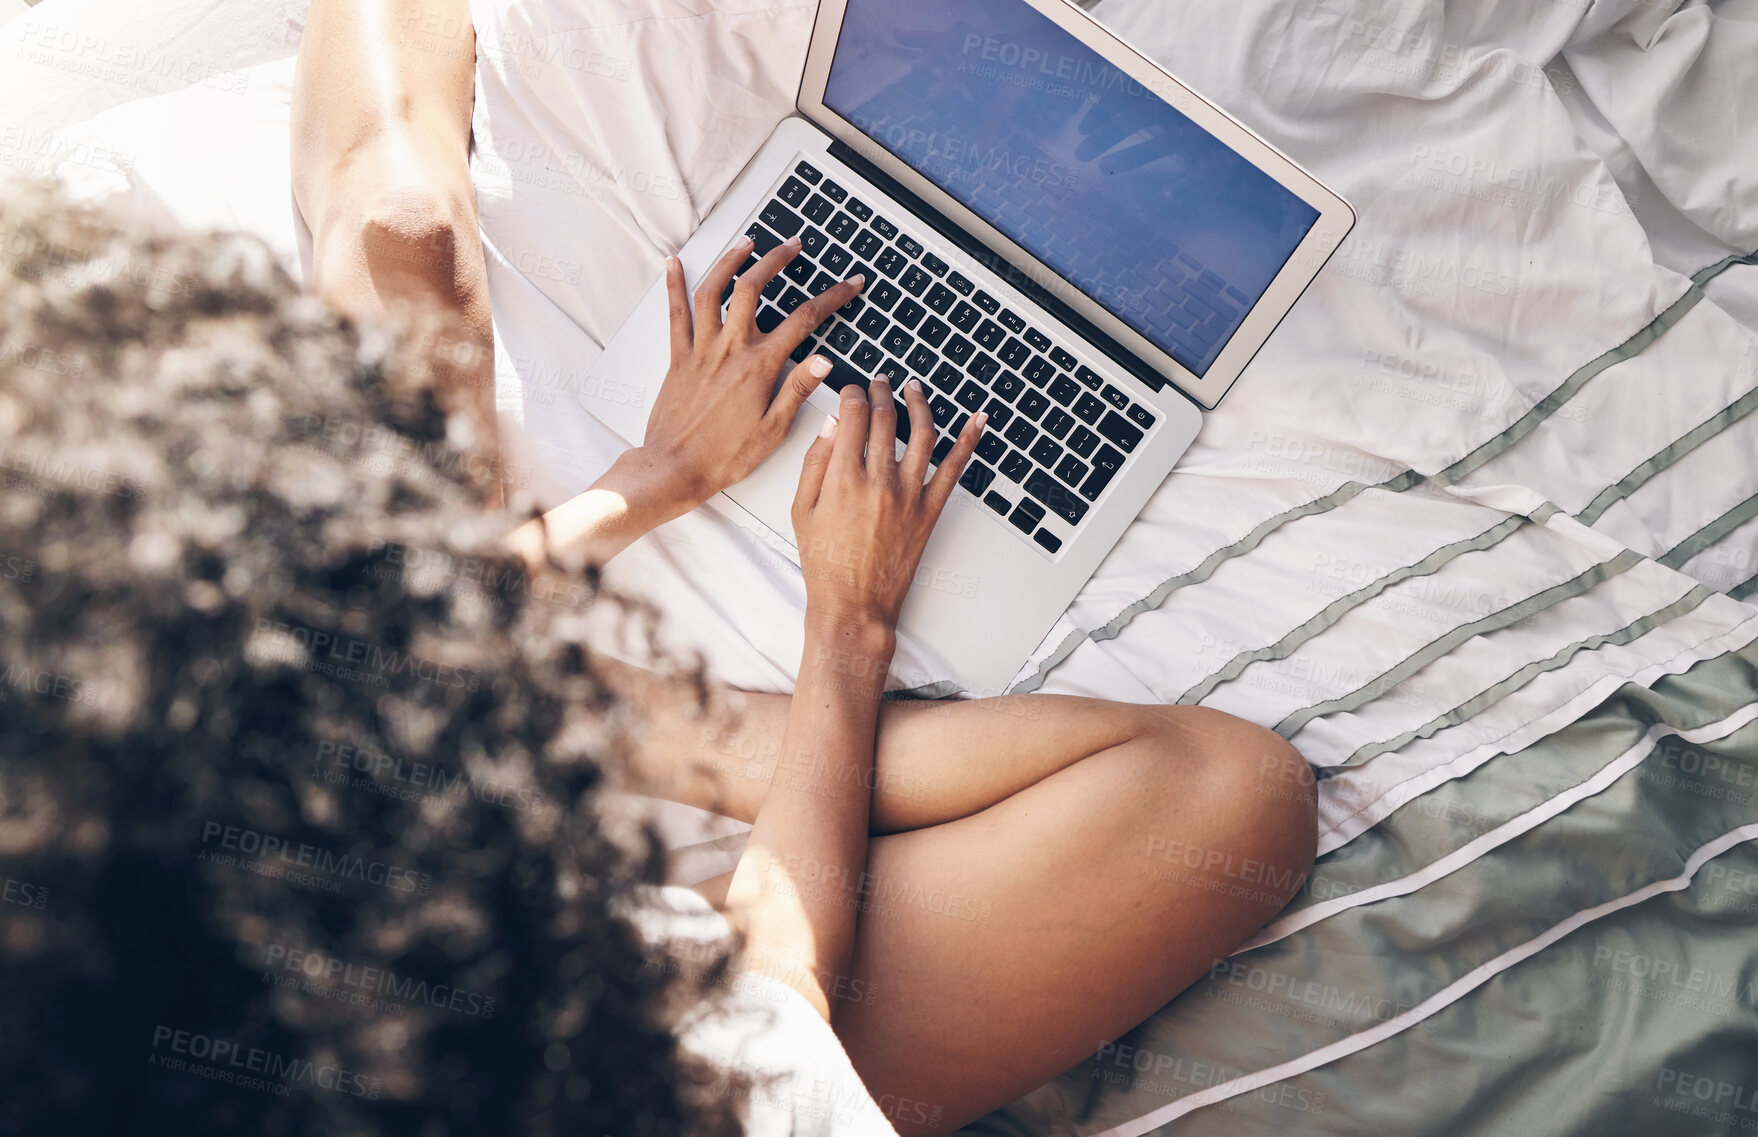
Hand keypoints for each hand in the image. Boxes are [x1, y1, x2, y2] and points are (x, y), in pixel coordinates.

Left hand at [636, 236, 865, 510]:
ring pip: (714, 290)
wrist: (675, 468)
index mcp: (759, 366)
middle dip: (777, 261)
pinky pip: (675, 313)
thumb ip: (798, 390)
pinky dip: (674, 284)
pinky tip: (675, 263)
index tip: (849, 284)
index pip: (804, 320)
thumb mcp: (774, 430)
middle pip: (755, 288)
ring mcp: (701, 349)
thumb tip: (824, 361)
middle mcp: (730, 349)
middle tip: (792, 246)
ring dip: (731, 261)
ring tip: (746, 243)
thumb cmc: (724, 456)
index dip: (832, 298)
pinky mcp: (678, 357)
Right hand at [791, 372, 985, 631]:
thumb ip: (815, 463)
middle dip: (881, 391)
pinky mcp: (930, 511)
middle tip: (880, 382)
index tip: (851, 390)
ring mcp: (908, 495)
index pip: (853, 416)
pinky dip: (968, 441)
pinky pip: (954, 469)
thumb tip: (831, 424)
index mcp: (842, 478)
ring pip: (922, 433)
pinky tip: (977, 420)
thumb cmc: (825, 563)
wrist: (854, 604)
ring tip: (913, 388)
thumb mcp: (802, 511)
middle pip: (886, 418)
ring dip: (919, 403)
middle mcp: (878, 481)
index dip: (853, 394)